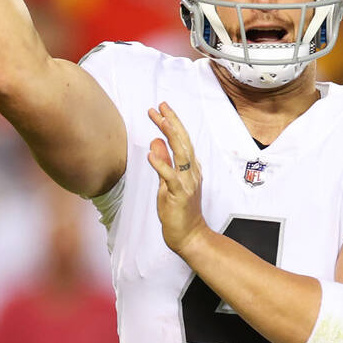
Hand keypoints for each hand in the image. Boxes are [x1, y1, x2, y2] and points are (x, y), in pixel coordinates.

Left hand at [147, 102, 208, 254]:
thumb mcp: (167, 183)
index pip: (182, 140)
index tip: (161, 109)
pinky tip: (151, 155)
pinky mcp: (180, 195)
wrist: (190, 236)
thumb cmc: (179, 211)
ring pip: (181, 154)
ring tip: (160, 120)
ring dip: (171, 136)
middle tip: (160, 106)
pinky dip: (161, 165)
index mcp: (190, 168)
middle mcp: (192, 172)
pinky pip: (171, 177)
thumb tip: (155, 142)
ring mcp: (188, 183)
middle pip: (183, 142)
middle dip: (172, 122)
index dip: (172, 123)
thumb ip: (164, 162)